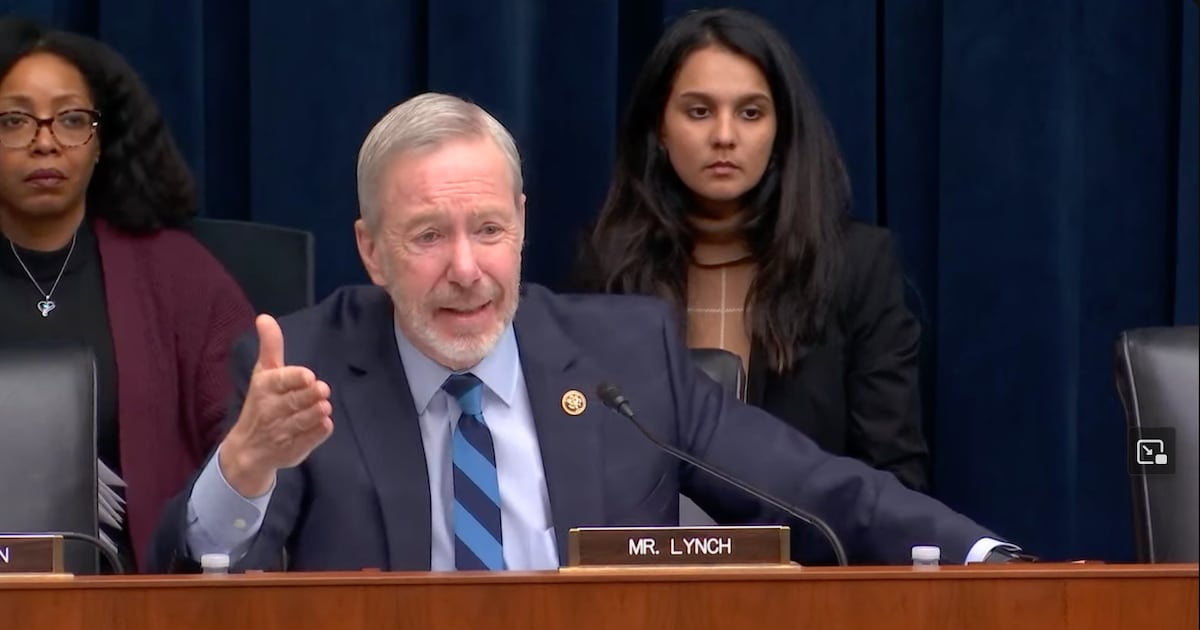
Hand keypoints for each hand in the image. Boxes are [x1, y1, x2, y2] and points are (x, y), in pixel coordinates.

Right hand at [219, 314, 332, 496]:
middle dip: (308, 396)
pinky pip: (306, 441)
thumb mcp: (263, 373)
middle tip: (322, 389)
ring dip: (314, 414)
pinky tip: (325, 425)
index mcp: (264, 388)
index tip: (308, 376)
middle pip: (294, 401)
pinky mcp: (292, 449)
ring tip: (325, 406)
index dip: (295, 378)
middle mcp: (271, 410)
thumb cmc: (261, 402)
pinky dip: (316, 434)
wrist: (248, 449)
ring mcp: (281, 432)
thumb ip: (270, 346)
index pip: (280, 381)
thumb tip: (264, 317)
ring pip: (301, 421)